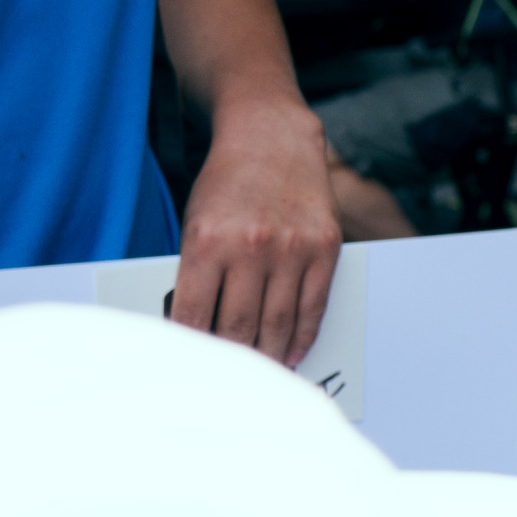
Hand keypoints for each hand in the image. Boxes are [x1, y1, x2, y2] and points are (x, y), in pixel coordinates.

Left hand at [174, 96, 342, 364]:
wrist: (272, 137)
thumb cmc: (226, 183)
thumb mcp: (195, 222)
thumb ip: (197, 273)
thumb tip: (200, 327)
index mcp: (207, 242)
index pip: (195, 315)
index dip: (193, 347)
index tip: (192, 367)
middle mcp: (251, 247)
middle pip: (239, 327)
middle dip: (232, 359)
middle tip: (228, 380)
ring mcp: (292, 249)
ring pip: (278, 324)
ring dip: (268, 356)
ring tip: (261, 373)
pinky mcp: (324, 248)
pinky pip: (313, 306)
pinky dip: (301, 335)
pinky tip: (290, 351)